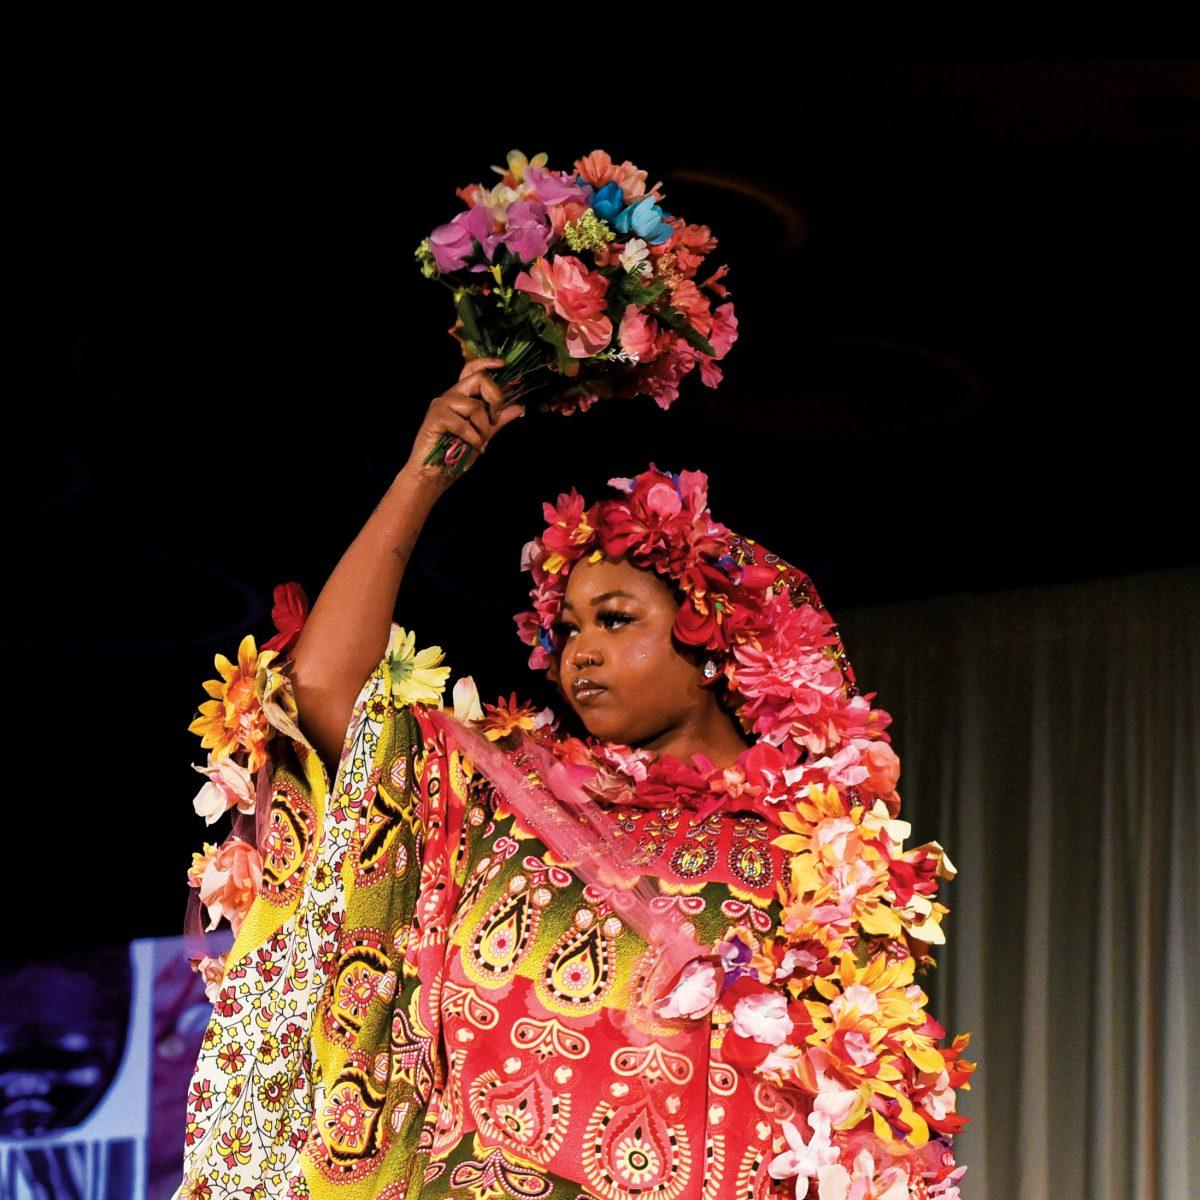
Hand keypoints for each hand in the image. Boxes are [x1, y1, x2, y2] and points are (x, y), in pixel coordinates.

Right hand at [403, 356, 524, 488]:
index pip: (471, 369)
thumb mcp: (483, 435)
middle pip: (479, 378)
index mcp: (461, 397)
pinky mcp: (435, 417)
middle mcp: (451, 396)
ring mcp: (441, 405)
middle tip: (495, 420)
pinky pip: (463, 424)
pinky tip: (475, 448)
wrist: (433, 475)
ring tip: (480, 443)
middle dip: (496, 399)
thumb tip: (519, 407)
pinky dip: (474, 439)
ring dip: (483, 428)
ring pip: (475, 406)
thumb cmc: (455, 455)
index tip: (502, 364)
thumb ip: (498, 421)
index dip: (487, 363)